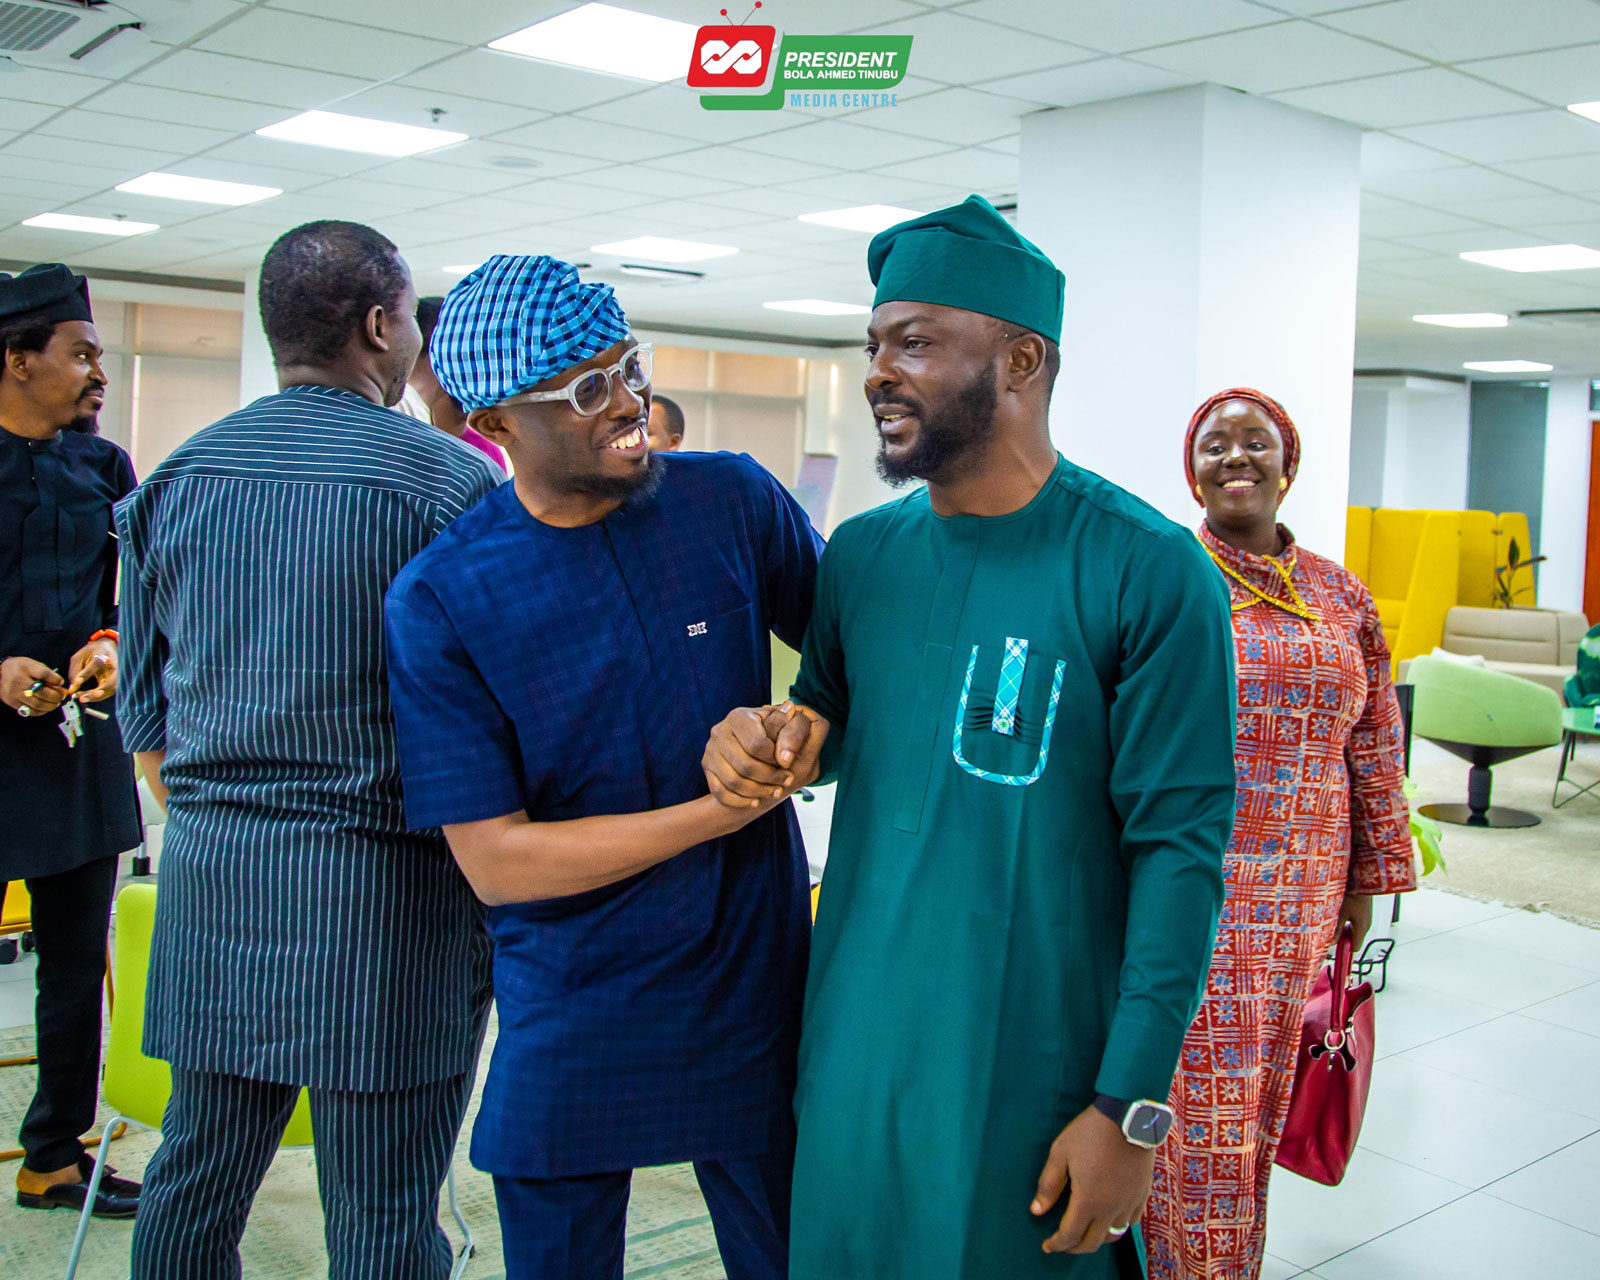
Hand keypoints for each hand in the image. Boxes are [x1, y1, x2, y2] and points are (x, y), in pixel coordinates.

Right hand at [0, 656, 64, 713]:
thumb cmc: (19, 669)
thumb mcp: (32, 664)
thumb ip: (46, 673)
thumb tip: (60, 684)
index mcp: (25, 668)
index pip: (43, 674)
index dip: (55, 679)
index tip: (60, 682)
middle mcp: (19, 682)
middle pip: (42, 692)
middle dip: (56, 696)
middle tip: (61, 696)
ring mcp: (15, 694)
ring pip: (38, 704)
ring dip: (51, 705)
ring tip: (56, 702)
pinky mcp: (14, 703)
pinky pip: (31, 711)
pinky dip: (42, 711)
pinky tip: (46, 707)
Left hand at [65, 638, 117, 702]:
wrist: (106, 647)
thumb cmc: (91, 652)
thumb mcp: (79, 657)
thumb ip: (75, 671)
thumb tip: (73, 688)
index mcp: (104, 654)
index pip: (96, 664)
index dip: (86, 674)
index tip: (77, 682)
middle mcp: (115, 665)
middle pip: (110, 682)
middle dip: (96, 693)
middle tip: (82, 698)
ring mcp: (117, 675)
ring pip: (110, 690)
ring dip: (96, 697)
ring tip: (81, 698)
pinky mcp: (114, 682)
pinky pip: (107, 692)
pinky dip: (96, 697)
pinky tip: (85, 697)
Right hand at [702, 702, 826, 809]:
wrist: (752, 740)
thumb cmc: (774, 731)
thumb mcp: (787, 723)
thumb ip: (793, 726)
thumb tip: (788, 731)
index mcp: (739, 717)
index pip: (757, 745)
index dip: (775, 759)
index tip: (788, 765)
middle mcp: (720, 731)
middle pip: (745, 766)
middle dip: (770, 778)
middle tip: (786, 781)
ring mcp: (711, 750)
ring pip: (733, 781)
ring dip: (758, 791)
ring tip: (774, 791)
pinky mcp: (707, 767)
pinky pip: (719, 792)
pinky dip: (739, 801)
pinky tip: (756, 802)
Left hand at [1031, 1105, 1153, 1254]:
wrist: (1128, 1117)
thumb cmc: (1090, 1133)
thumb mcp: (1060, 1153)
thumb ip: (1048, 1185)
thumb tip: (1037, 1211)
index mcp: (1088, 1201)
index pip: (1070, 1236)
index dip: (1057, 1244)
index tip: (1047, 1245)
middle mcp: (1111, 1209)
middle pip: (1092, 1242)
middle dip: (1074, 1247)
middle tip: (1063, 1243)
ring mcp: (1129, 1203)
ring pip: (1113, 1235)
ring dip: (1097, 1238)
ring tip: (1085, 1231)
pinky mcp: (1142, 1194)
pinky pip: (1130, 1221)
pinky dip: (1117, 1225)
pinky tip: (1109, 1217)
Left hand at [1336, 893, 1372, 949]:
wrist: (1361, 883)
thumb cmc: (1351, 897)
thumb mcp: (1340, 915)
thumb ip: (1336, 930)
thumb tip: (1331, 942)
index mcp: (1361, 929)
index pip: (1355, 948)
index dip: (1345, 949)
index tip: (1336, 947)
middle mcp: (1366, 926)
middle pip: (1355, 940)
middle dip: (1344, 938)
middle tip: (1333, 931)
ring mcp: (1367, 920)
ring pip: (1356, 932)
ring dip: (1346, 930)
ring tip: (1337, 920)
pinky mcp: (1366, 914)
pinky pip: (1358, 924)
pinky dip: (1350, 923)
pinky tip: (1343, 915)